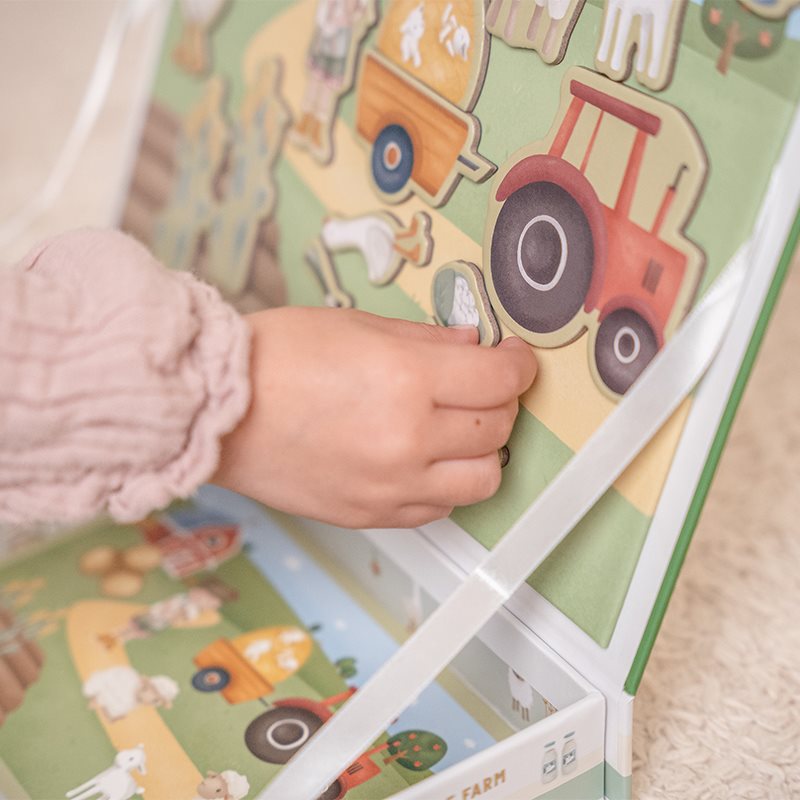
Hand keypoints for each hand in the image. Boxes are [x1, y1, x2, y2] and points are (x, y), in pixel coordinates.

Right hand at [213, 307, 536, 528]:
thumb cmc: (274, 358)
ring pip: (482, 480)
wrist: (216, 413)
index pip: (501, 380)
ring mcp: (392, 485)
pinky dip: (446, 484)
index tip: (513, 358)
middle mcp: (408, 439)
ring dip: (482, 450)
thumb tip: (473, 347)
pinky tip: (423, 460)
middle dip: (500, 400)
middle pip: (497, 428)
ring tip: (458, 429)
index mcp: (407, 379)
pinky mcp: (372, 516)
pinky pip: (439, 509)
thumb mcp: (356, 325)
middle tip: (480, 385)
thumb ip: (426, 340)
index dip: (518, 365)